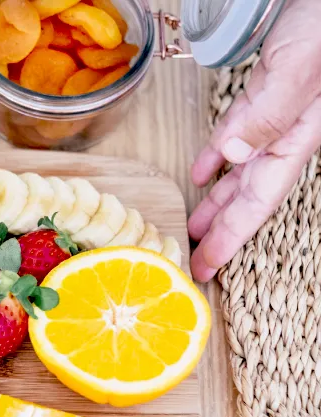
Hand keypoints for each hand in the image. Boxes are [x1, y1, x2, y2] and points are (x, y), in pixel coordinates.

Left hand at [188, 0, 320, 282]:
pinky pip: (236, 132)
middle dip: (221, 231)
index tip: (206, 269)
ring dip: (216, 200)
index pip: (259, 202)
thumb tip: (233, 157)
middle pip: (248, 195)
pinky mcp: (264, 91)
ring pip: (240, 168)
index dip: (231, 239)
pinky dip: (216, 154)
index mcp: (296, 137)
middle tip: (193, 262)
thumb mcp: (301, 69)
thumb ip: (269, 113)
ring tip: (193, 226)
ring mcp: (274, 113)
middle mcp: (285, 132)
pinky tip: (202, 171)